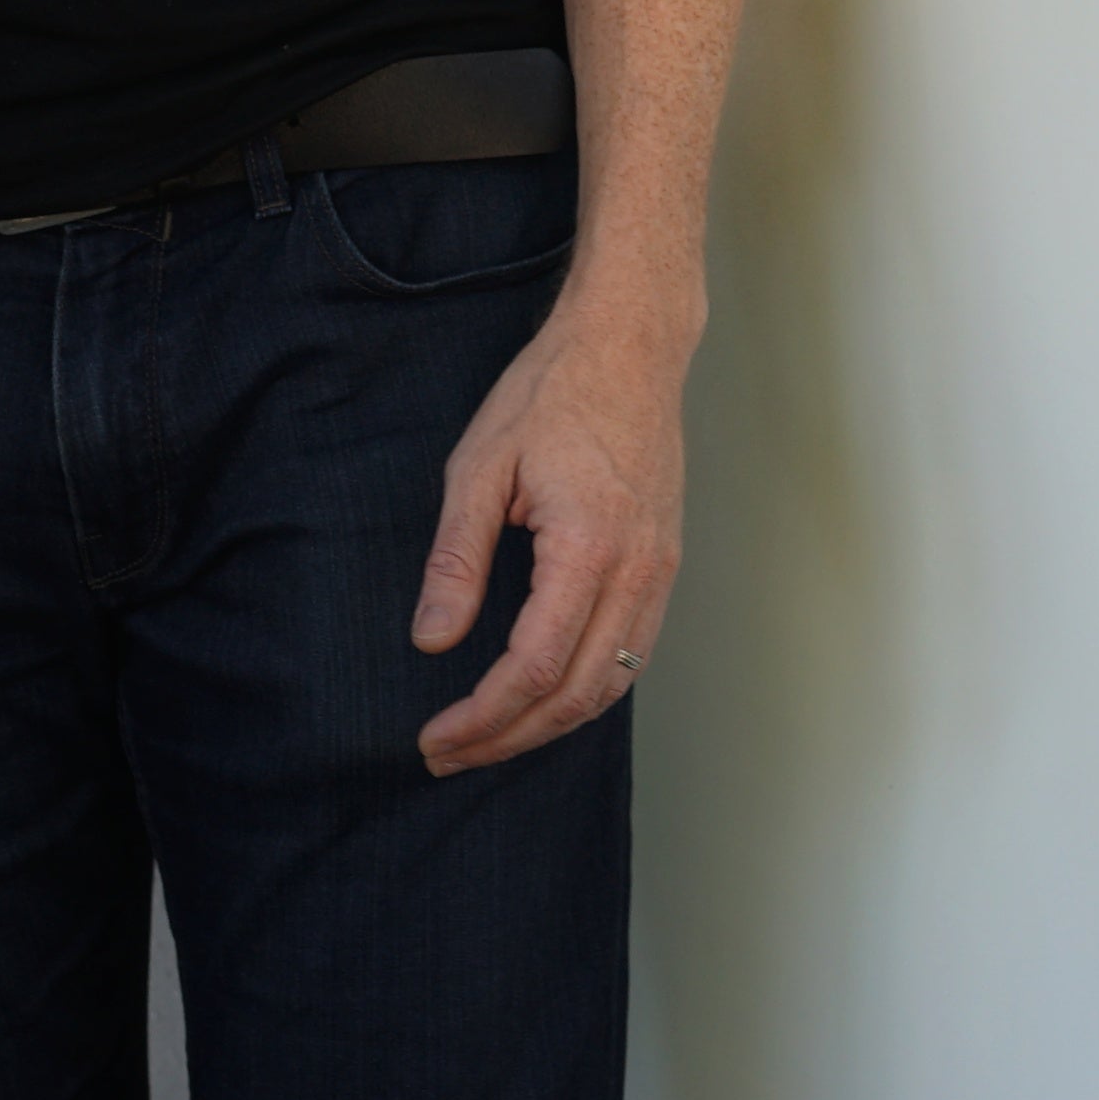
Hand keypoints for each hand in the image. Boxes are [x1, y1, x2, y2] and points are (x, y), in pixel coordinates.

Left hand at [410, 279, 688, 774]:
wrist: (630, 344)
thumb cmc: (552, 394)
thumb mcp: (480, 467)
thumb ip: (457, 561)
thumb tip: (433, 642)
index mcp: (588, 548)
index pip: (533, 667)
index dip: (481, 717)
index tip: (433, 736)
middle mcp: (637, 571)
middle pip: (576, 694)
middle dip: (508, 738)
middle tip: (448, 755)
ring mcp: (660, 570)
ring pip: (612, 683)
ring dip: (549, 725)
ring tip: (490, 738)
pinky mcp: (665, 564)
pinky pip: (633, 652)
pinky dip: (588, 691)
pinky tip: (544, 696)